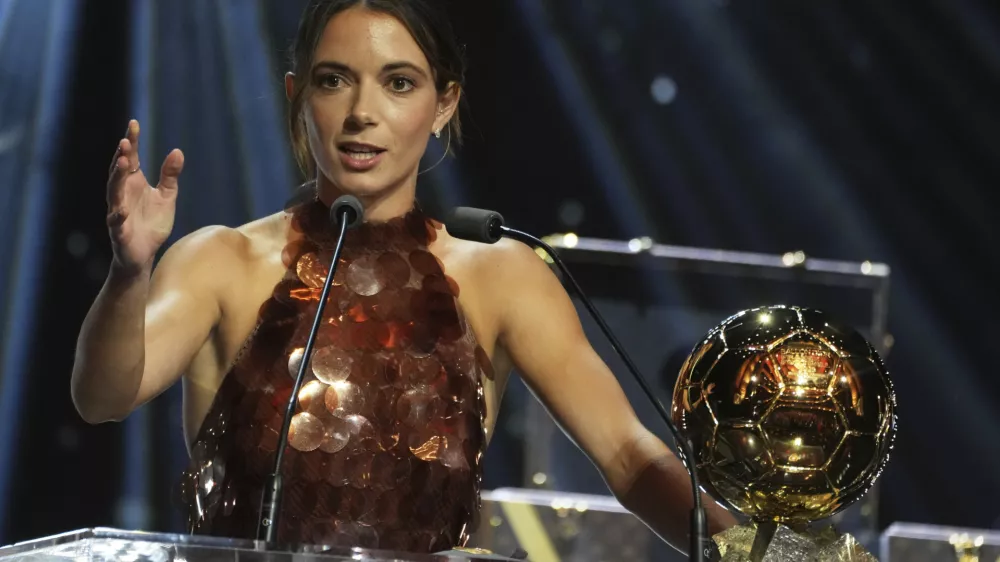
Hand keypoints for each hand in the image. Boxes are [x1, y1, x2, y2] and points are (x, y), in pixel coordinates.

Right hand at [106, 120, 183, 273]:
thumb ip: (170, 176)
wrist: (144, 253)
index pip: (131, 158)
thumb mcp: (167, 196)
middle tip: (126, 141)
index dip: (132, 141)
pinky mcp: (119, 232)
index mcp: (133, 183)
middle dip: (122, 156)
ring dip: (117, 178)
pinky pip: (116, 223)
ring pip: (113, 193)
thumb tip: (178, 151)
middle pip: (119, 172)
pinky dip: (118, 216)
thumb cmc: (152, 223)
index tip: (134, 124)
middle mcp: (122, 194)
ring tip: (123, 162)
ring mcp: (118, 212)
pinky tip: (122, 210)